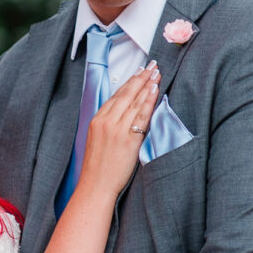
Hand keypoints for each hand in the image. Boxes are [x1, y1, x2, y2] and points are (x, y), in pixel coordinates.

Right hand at [79, 61, 159, 198]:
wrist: (95, 186)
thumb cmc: (97, 168)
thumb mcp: (96, 140)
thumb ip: (107, 125)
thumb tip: (121, 115)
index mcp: (97, 120)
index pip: (115, 96)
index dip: (129, 82)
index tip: (138, 72)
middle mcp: (106, 121)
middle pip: (126, 94)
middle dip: (140, 78)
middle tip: (151, 66)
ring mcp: (117, 129)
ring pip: (134, 101)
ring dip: (146, 85)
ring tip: (156, 73)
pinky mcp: (128, 139)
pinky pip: (141, 116)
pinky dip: (148, 101)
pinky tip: (154, 90)